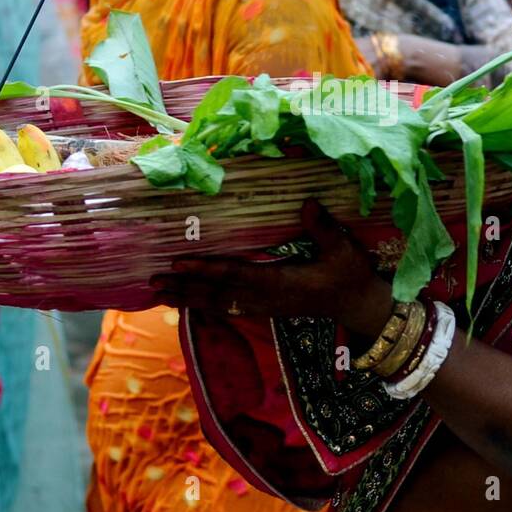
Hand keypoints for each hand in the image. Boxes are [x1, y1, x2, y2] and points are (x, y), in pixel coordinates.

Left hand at [148, 199, 395, 335]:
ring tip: (158, 293)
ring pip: (217, 303)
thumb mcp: (343, 250)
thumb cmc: (351, 275)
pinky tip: (186, 302)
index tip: (179, 263)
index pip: (235, 275)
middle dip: (184, 287)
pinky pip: (227, 308)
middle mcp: (265, 299)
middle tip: (152, 281)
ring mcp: (263, 307)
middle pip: (216, 294)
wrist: (359, 306)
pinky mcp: (264, 309)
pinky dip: (203, 304)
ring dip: (187, 298)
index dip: (206, 269)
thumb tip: (306, 202)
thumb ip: (323, 229)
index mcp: (280, 283)